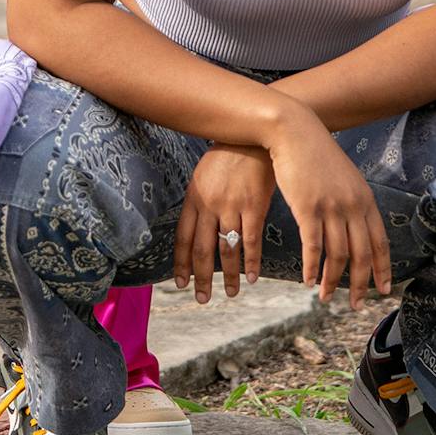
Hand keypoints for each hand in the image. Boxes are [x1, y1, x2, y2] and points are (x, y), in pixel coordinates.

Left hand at [173, 145, 274, 302]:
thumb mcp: (203, 175)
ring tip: (231, 293)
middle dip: (201, 279)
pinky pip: (251, 241)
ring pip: (227, 250)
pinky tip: (253, 277)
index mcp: (194, 198)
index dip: (181, 264)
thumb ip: (198, 201)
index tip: (181, 284)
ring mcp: (232, 206)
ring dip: (228, 276)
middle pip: (201, 250)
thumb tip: (193, 228)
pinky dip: (252, 263)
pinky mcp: (254, 206)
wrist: (253, 135)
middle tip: (202, 299)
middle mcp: (210, 205)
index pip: (182, 238)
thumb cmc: (227, 156)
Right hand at [267, 104, 391, 309]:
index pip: (380, 242)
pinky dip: (312, 268)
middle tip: (357, 305)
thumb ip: (353, 201)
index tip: (384, 290)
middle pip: (361, 255)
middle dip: (361, 285)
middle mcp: (352, 206)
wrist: (295, 132)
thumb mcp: (344, 177)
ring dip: (332, 281)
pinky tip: (308, 281)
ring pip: (337, 255)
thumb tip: (356, 227)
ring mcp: (331, 207)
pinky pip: (313, 247)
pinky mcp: (307, 208)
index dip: (383, 269)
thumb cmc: (316, 154)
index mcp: (364, 199)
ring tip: (326, 297)